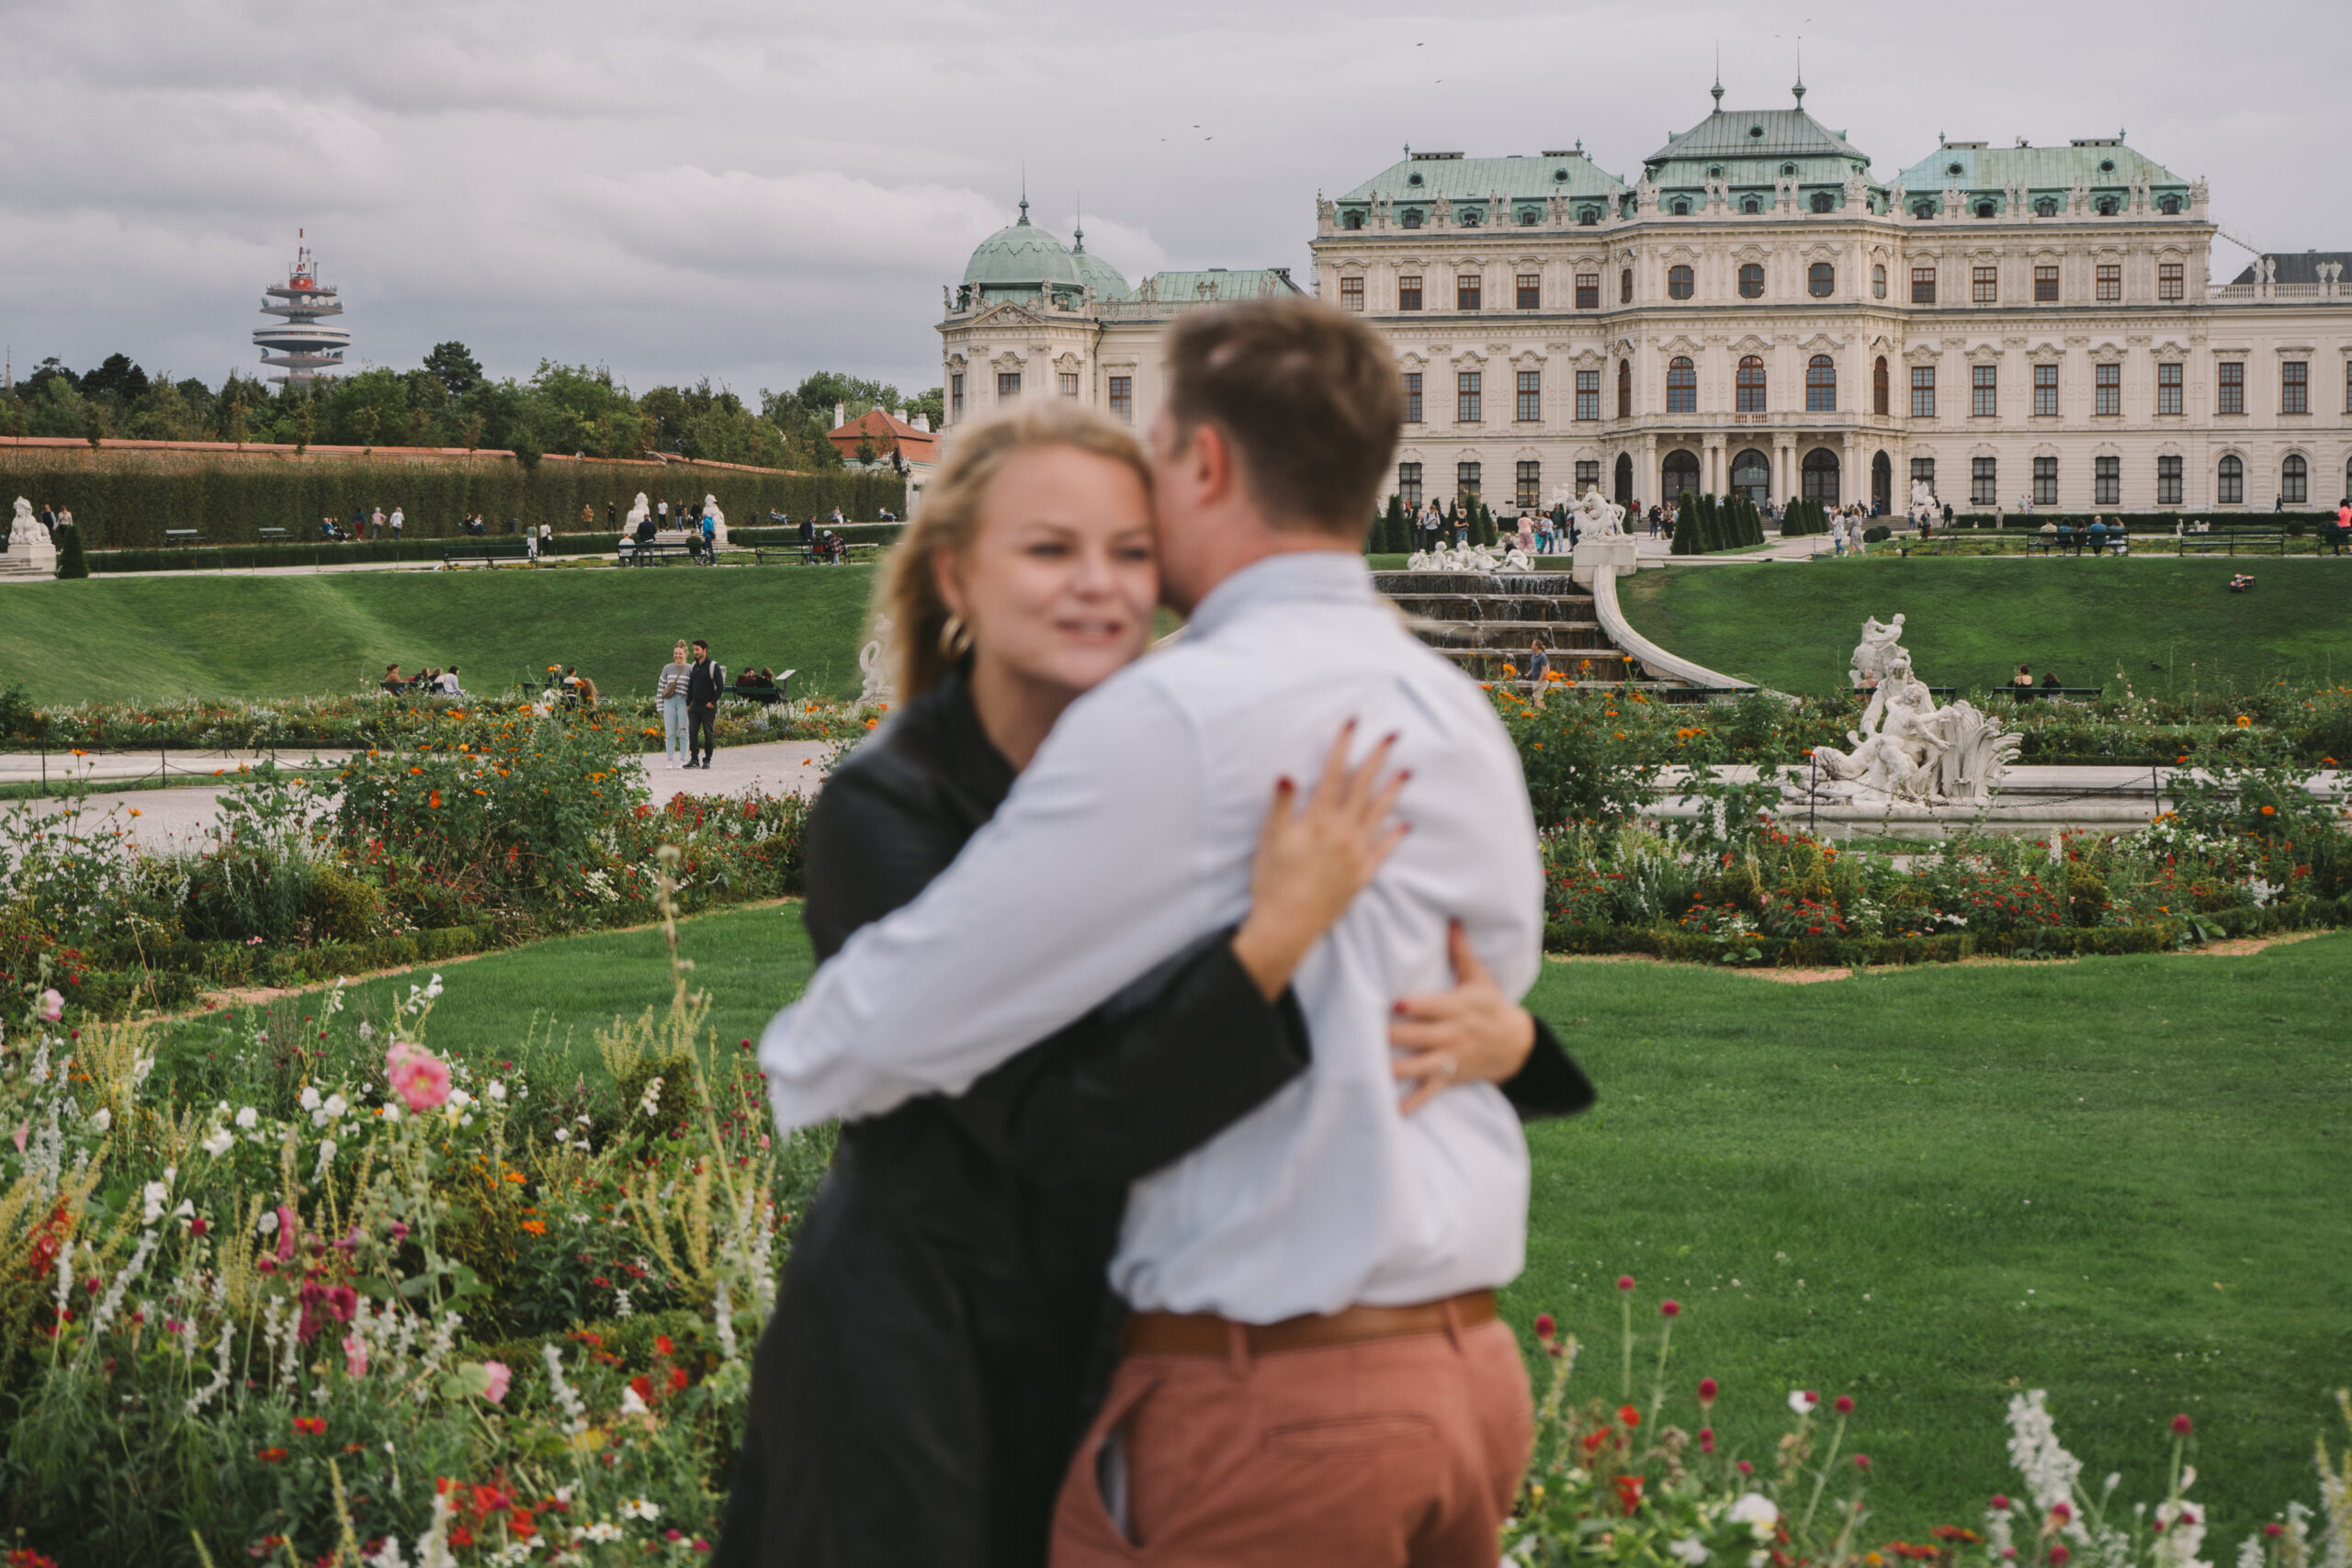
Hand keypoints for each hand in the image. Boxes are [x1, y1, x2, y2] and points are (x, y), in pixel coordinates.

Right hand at [1230, 720, 1409, 1001]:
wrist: (1288, 923)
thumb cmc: (1273, 879)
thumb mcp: (1270, 838)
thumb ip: (1281, 804)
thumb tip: (1287, 773)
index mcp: (1319, 819)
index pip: (1334, 774)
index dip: (1343, 746)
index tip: (1353, 723)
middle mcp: (1344, 832)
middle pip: (1363, 787)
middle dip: (1377, 758)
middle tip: (1392, 736)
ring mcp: (1357, 853)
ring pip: (1379, 814)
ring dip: (1393, 790)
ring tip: (1407, 772)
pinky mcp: (1362, 875)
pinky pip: (1383, 850)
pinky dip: (1394, 836)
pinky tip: (1404, 825)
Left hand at [1389, 922, 1535, 1113]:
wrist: (1517, 1044)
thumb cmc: (1491, 1005)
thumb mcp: (1480, 977)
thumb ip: (1460, 950)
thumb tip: (1452, 917)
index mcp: (1457, 1007)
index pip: (1433, 1006)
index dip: (1415, 1007)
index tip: (1395, 1004)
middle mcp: (1453, 1034)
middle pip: (1421, 1037)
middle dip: (1397, 1037)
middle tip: (1368, 1036)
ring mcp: (1452, 1057)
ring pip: (1422, 1065)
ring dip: (1399, 1070)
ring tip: (1374, 1071)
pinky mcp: (1451, 1076)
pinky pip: (1431, 1091)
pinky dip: (1415, 1103)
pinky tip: (1395, 1112)